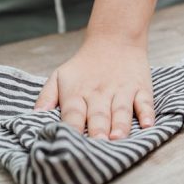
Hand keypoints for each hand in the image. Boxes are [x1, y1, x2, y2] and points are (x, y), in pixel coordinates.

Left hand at [34, 34, 155, 139]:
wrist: (114, 38)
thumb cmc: (84, 65)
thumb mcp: (60, 76)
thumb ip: (46, 97)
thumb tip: (35, 116)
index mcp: (77, 93)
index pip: (73, 113)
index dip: (71, 128)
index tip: (69, 144)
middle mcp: (99, 94)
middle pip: (98, 115)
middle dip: (97, 130)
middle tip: (97, 144)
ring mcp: (122, 91)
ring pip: (121, 110)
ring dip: (120, 125)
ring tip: (118, 138)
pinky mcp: (141, 88)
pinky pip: (145, 102)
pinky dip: (147, 113)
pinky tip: (147, 124)